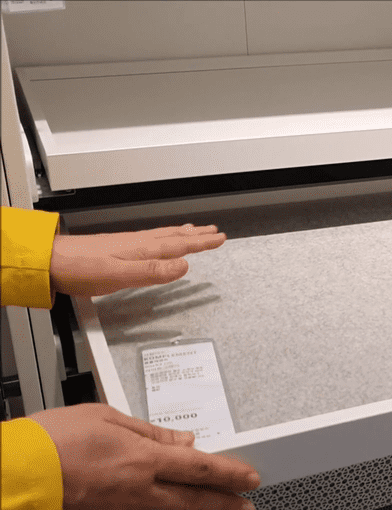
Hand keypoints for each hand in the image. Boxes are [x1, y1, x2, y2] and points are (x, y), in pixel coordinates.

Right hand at [30, 403, 259, 509]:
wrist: (9, 481)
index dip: (232, 474)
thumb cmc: (48, 444)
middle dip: (227, 506)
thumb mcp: (104, 418)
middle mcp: (139, 492)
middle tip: (247, 508)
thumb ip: (148, 431)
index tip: (250, 477)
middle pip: (196, 502)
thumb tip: (181, 440)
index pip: (203, 468)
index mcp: (143, 459)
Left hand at [50, 224, 226, 296]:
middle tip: (215, 232)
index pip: (179, 245)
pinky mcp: (117, 248)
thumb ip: (153, 272)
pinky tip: (159, 241)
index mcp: (142, 250)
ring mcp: (127, 244)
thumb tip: (184, 266)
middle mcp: (137, 243)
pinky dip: (164, 237)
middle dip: (196, 235)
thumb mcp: (119, 275)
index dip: (201, 243)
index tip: (219, 239)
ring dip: (182, 233)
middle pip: (174, 236)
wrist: (50, 261)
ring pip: (163, 236)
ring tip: (195, 231)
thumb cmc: (80, 269)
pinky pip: (151, 239)